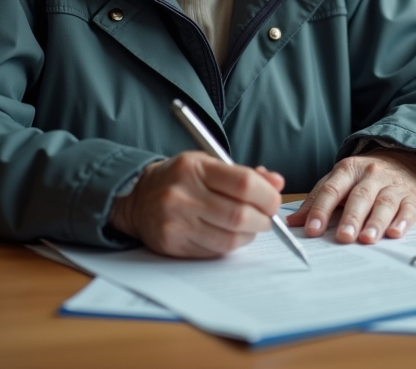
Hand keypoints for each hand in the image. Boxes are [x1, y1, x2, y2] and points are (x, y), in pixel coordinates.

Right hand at [110, 152, 284, 257]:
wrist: (137, 198)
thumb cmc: (180, 179)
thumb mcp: (208, 164)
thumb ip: (244, 174)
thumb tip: (277, 183)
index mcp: (194, 168)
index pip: (244, 184)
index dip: (267, 196)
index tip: (273, 200)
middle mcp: (183, 195)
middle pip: (240, 215)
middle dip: (262, 219)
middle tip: (265, 217)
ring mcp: (176, 222)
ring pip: (230, 238)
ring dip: (249, 234)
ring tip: (248, 225)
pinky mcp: (173, 244)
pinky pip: (215, 251)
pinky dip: (231, 245)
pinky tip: (229, 234)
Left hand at [286, 149, 415, 244]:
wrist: (402, 160)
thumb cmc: (363, 177)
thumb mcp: (338, 180)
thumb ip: (317, 200)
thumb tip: (293, 222)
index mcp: (349, 169)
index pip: (332, 189)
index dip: (321, 209)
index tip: (312, 229)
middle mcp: (372, 174)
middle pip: (360, 196)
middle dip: (351, 218)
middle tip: (343, 237)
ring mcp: (393, 185)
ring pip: (385, 202)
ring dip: (375, 222)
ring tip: (367, 239)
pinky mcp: (412, 197)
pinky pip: (408, 209)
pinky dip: (402, 222)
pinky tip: (395, 233)